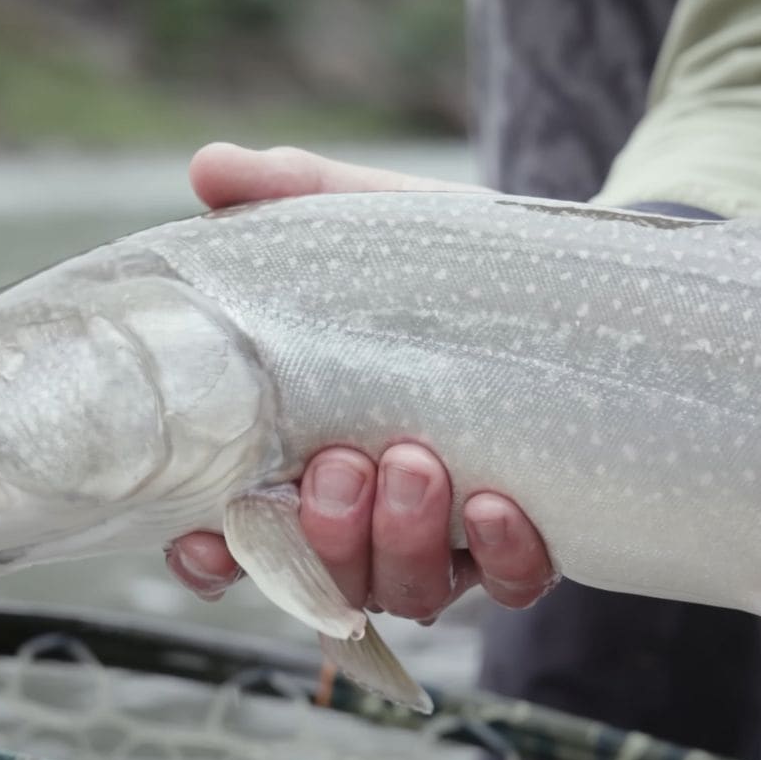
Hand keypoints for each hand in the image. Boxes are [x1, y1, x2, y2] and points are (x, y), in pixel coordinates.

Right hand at [166, 143, 557, 619]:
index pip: (238, 542)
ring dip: (401, 542)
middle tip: (341, 465)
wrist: (557, 274)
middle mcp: (368, 518)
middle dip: (325, 534)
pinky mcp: (526, 539)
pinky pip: (512, 583)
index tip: (203, 541)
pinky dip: (503, 557)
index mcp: (305, 458)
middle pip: (324, 577)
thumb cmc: (437, 261)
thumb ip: (285, 195)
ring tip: (414, 463)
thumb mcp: (362, 220)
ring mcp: (446, 538)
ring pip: (409, 591)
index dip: (210, 559)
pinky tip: (495, 503)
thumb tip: (210, 169)